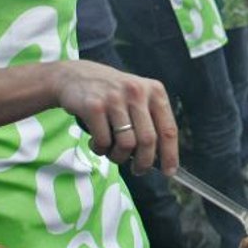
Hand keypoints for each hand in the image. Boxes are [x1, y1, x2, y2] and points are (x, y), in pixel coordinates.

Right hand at [50, 60, 178, 175]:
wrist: (76, 75)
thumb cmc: (113, 93)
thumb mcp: (138, 97)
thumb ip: (151, 120)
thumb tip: (162, 157)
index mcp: (155, 91)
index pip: (168, 128)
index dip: (170, 154)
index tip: (170, 172)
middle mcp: (137, 92)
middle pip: (148, 140)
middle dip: (144, 162)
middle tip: (138, 170)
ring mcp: (115, 98)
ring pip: (126, 144)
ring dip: (119, 157)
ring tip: (113, 152)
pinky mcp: (94, 106)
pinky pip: (103, 141)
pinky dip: (101, 150)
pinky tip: (97, 143)